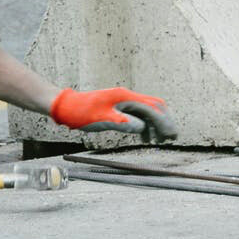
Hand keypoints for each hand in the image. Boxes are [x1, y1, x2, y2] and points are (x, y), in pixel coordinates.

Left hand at [51, 87, 176, 142]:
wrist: (66, 106)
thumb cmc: (81, 113)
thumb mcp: (101, 119)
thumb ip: (121, 123)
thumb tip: (142, 128)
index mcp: (125, 97)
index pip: (152, 108)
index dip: (164, 122)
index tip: (171, 136)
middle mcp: (126, 96)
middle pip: (153, 106)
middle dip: (164, 121)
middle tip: (171, 138)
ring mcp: (123, 100)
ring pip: (147, 111)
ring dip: (155, 124)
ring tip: (158, 141)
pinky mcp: (119, 106)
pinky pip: (138, 114)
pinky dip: (145, 125)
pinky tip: (144, 137)